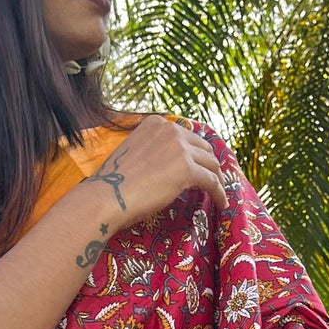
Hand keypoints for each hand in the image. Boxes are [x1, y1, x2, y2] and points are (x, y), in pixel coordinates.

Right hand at [80, 114, 227, 231]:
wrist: (107, 195)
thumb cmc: (114, 182)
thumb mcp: (133, 153)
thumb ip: (153, 150)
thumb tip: (166, 165)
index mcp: (156, 123)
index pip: (186, 136)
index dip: (196, 153)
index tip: (201, 165)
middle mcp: (170, 129)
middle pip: (203, 147)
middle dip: (210, 164)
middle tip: (214, 181)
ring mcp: (180, 148)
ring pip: (211, 164)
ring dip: (218, 180)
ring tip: (218, 194)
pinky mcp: (187, 169)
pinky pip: (212, 182)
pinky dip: (219, 193)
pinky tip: (221, 204)